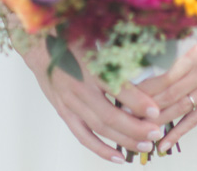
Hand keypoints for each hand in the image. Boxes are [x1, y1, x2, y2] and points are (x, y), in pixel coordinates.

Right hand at [19, 37, 165, 159]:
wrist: (40, 47)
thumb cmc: (74, 38)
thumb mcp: (98, 38)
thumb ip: (120, 49)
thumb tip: (151, 50)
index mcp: (90, 68)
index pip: (116, 89)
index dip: (137, 102)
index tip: (155, 110)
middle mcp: (80, 89)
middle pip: (109, 116)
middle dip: (135, 128)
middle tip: (156, 133)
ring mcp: (70, 104)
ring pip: (99, 129)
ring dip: (123, 140)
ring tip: (145, 145)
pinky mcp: (64, 113)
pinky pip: (82, 136)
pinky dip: (100, 148)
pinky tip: (118, 157)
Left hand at [135, 28, 196, 152]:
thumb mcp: (184, 40)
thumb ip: (165, 55)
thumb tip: (135, 73)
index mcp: (195, 54)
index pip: (165, 79)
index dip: (145, 92)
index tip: (127, 99)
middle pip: (171, 96)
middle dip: (148, 109)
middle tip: (128, 116)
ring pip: (181, 109)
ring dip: (159, 122)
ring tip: (141, 130)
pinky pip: (196, 119)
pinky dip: (179, 133)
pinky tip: (164, 143)